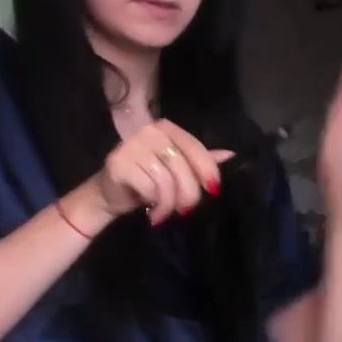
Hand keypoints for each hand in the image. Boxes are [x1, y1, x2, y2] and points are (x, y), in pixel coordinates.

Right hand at [88, 118, 234, 225]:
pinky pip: (149, 188)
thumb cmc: (148, 179)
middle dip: (189, 194)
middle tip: (185, 210)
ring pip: (166, 180)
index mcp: (166, 128)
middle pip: (182, 166)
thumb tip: (231, 154)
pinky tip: (151, 210)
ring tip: (165, 212)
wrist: (110, 193)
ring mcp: (131, 145)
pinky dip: (155, 204)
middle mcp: (148, 131)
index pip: (195, 148)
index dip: (208, 170)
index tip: (214, 191)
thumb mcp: (177, 169)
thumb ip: (200, 160)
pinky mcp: (118, 163)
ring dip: (170, 204)